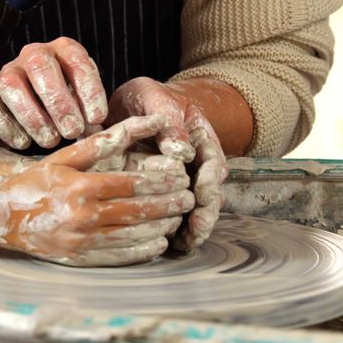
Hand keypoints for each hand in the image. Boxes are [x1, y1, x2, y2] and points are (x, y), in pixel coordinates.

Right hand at [0, 37, 107, 148]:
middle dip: (58, 102)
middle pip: (40, 66)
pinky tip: (23, 143)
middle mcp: (35, 53)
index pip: (76, 61)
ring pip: (12, 85)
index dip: (88, 90)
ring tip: (50, 141)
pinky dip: (6, 125)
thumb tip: (92, 130)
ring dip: (32, 116)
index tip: (97, 118)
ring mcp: (9, 69)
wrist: (33, 100)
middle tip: (72, 131)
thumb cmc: (68, 102)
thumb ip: (89, 112)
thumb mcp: (85, 101)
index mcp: (65, 49)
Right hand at [0, 115, 193, 265]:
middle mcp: (82, 216)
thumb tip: (146, 122)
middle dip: (169, 205)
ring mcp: (80, 241)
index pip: (132, 184)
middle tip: (189, 198)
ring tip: (178, 218)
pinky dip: (143, 251)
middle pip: (137, 211)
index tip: (180, 178)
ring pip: (132, 236)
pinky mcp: (78, 259)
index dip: (161, 182)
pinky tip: (159, 242)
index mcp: (80, 187)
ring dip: (161, 228)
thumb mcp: (67, 156)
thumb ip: (106, 141)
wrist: (2, 215)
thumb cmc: (37, 180)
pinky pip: (119, 257)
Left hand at [108, 77, 228, 250]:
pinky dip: (174, 229)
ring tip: (186, 242)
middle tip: (198, 228)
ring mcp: (182, 180)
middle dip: (205, 211)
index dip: (209, 180)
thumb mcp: (153, 98)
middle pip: (208, 191)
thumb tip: (181, 152)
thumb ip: (168, 121)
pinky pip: (173, 213)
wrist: (130, 105)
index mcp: (200, 137)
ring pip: (194, 207)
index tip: (203, 194)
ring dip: (192, 226)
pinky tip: (170, 244)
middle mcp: (196, 162)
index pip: (212, 161)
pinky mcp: (164, 193)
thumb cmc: (144, 98)